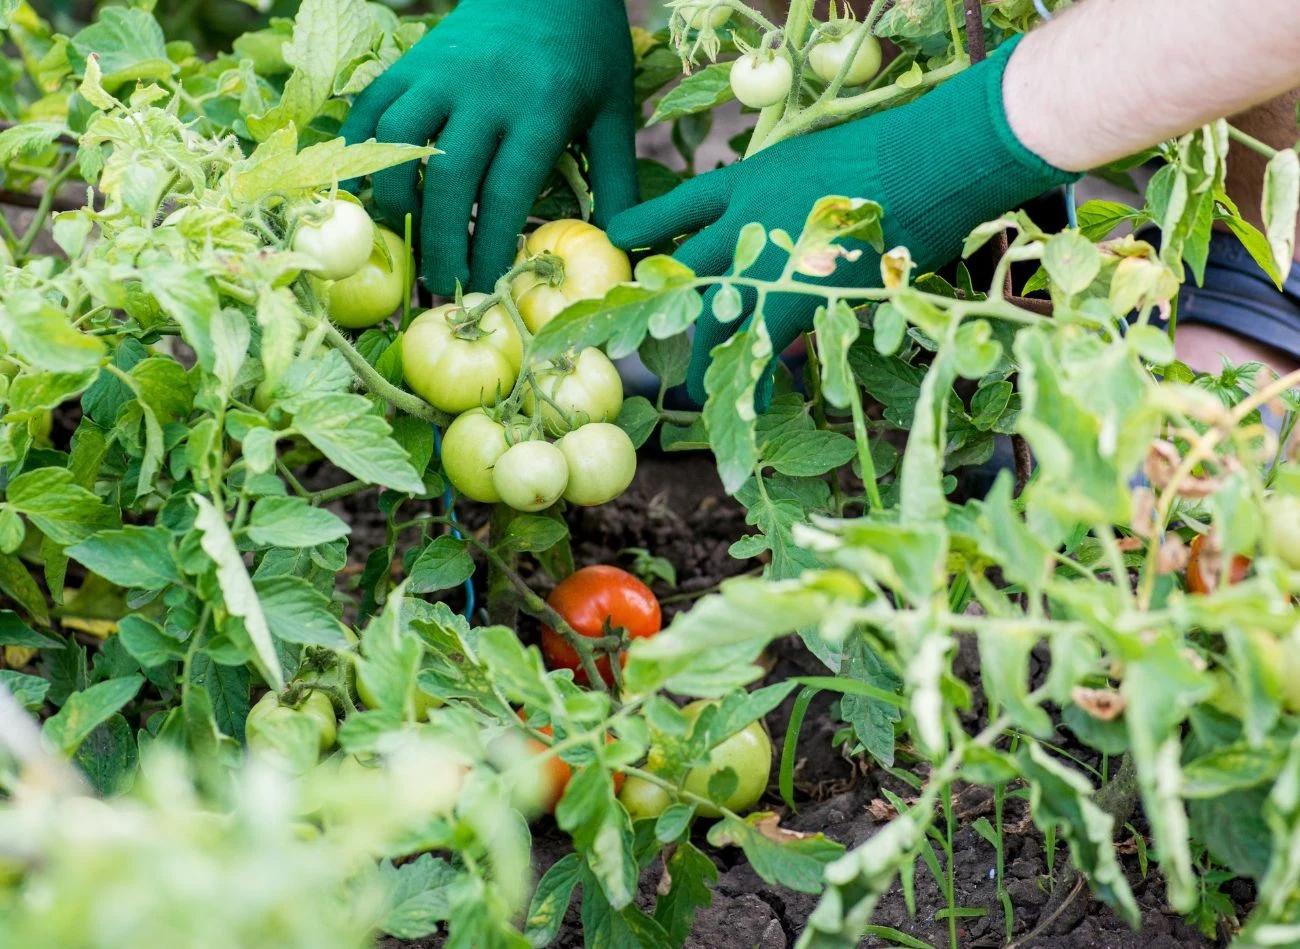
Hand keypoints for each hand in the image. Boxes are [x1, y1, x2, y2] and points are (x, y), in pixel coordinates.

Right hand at [340, 0, 638, 295]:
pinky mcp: (413, 59)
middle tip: (442, 281)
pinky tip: (373, 188)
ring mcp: (442, 70)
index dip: (489, 248)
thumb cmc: (588, 52)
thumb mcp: (614, 113)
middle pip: (451, 177)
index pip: (507, 191)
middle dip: (442, 240)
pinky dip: (363, 149)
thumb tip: (621, 250)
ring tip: (406, 235)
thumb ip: (618, 182)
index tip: (483, 288)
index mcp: (542, 106)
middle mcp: (486, 88)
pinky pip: (374, 107)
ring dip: (397, 197)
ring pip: (400, 140)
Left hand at [608, 37, 1074, 405]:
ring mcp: (767, 262)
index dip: (645, 225)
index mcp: (749, 183)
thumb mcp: (822, 161)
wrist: (928, 162)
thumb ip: (788, 193)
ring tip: (698, 391)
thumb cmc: (891, 154)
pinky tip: (749, 403)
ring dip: (705, 358)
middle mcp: (746, 222)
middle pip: (685, 271)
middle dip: (662, 310)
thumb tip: (777, 225)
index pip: (680, 205)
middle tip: (647, 340)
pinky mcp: (799, 297)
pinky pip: (763, 349)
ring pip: (715, 319)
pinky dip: (756, 379)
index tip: (617, 236)